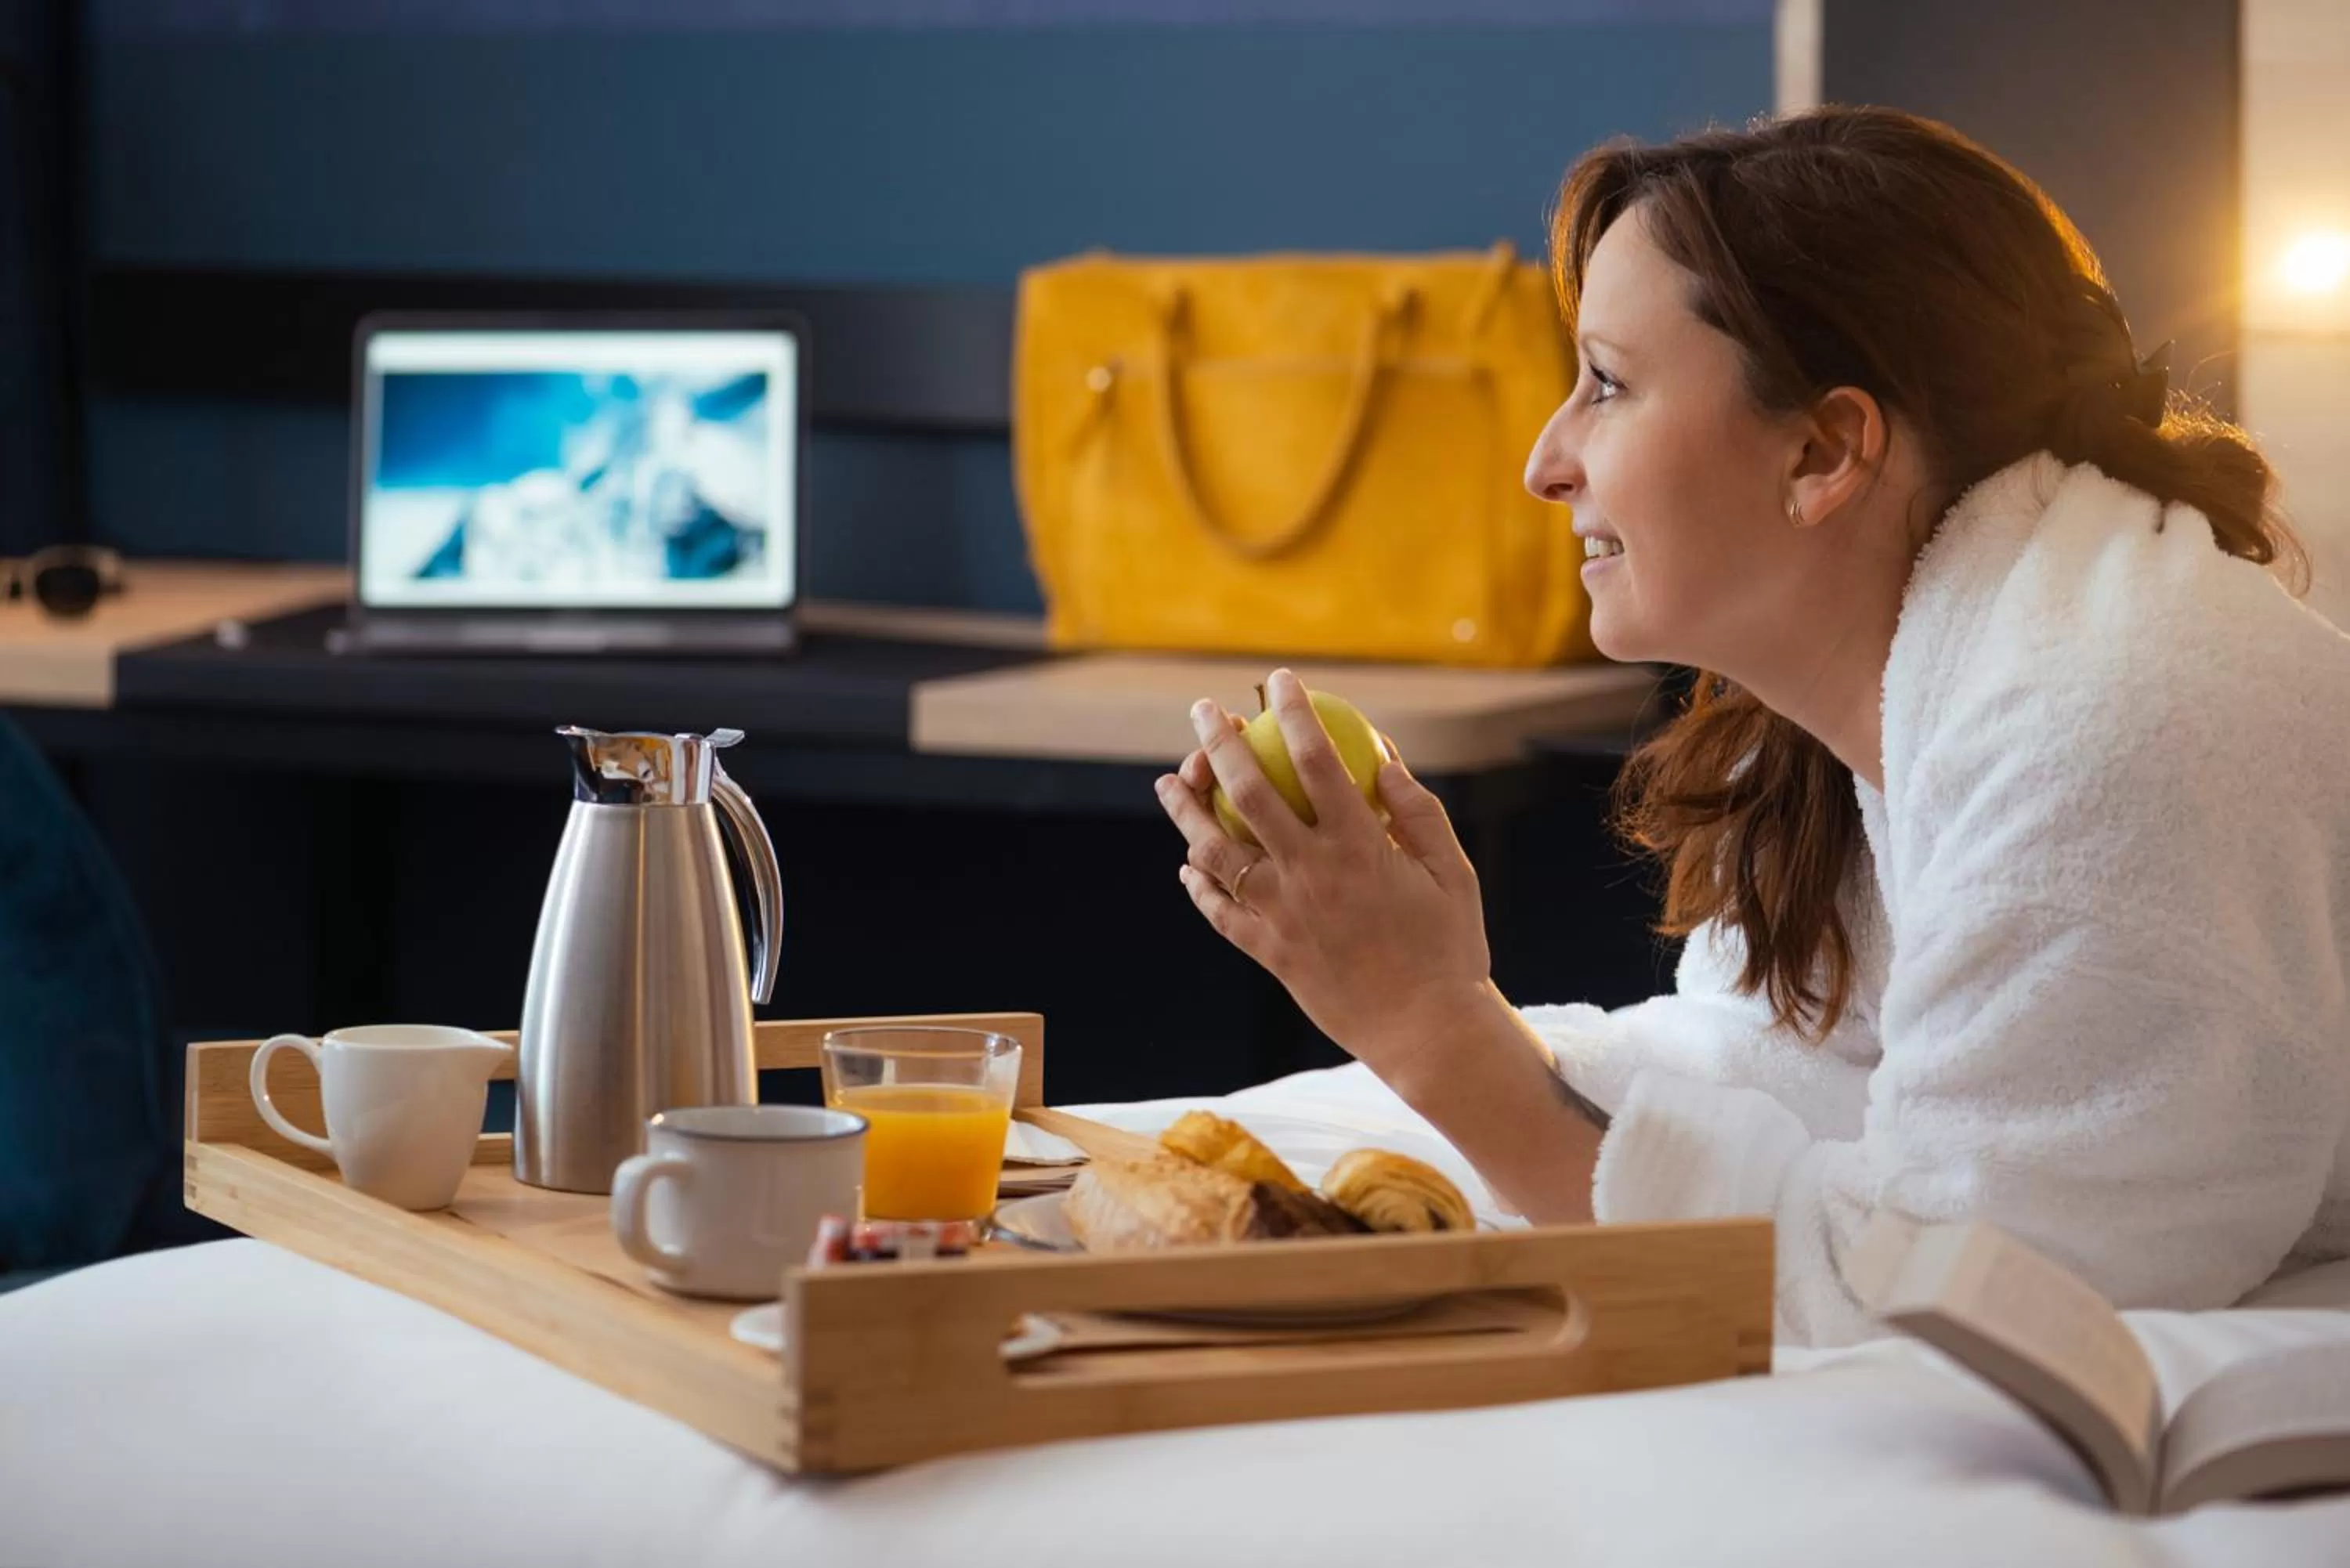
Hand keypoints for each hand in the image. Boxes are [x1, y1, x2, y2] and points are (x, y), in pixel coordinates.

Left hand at [1155, 667, 1492, 1078]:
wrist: (1426, 1031)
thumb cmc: (1450, 947)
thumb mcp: (1451, 871)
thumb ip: (1418, 811)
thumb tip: (1381, 757)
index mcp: (1360, 847)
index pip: (1319, 761)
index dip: (1295, 714)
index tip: (1280, 683)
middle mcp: (1311, 875)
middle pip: (1248, 794)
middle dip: (1219, 744)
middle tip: (1203, 712)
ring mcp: (1283, 915)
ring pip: (1216, 851)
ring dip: (1186, 810)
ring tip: (1169, 780)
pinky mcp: (1269, 953)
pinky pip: (1221, 912)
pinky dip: (1200, 884)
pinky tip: (1188, 863)